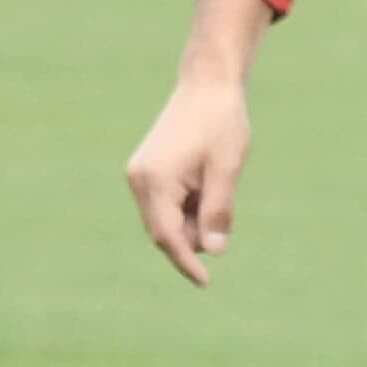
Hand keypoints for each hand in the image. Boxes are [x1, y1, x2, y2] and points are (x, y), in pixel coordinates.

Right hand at [126, 71, 252, 285]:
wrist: (207, 84)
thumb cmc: (221, 123)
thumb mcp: (227, 168)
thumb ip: (218, 210)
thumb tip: (213, 252)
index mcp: (155, 180)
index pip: (167, 237)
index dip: (186, 263)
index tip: (205, 282)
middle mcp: (139, 180)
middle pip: (165, 231)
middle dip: (194, 233)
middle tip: (224, 205)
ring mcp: (139, 174)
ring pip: (166, 219)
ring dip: (192, 218)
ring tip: (216, 184)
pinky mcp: (146, 171)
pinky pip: (165, 204)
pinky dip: (187, 205)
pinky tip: (206, 182)